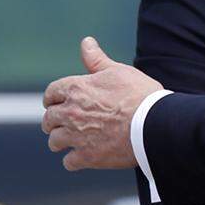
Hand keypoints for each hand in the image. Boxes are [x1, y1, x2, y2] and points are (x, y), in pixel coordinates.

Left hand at [42, 37, 162, 170]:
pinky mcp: (86, 156)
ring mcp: (76, 136)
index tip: (59, 102)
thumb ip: (97, 59)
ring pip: (55, 141)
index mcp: (76, 88)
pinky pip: (69, 162)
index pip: (51, 93)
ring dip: (61, 141)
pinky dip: (74, 160)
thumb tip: (86, 42)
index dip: (54, 98)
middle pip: (49, 119)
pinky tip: (84, 156)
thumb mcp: (119, 71)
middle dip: (54, 121)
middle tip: (65, 123)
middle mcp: (70, 112)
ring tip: (73, 141)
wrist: (155, 123)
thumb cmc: (140, 94)